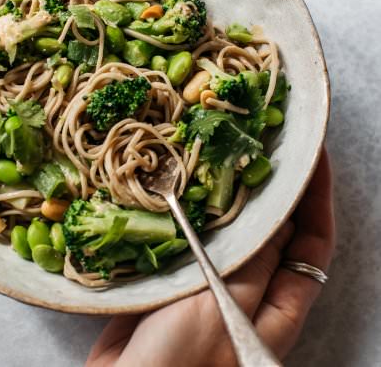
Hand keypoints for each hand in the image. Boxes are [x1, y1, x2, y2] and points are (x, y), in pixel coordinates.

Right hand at [87, 150, 334, 365]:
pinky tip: (182, 189)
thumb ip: (250, 265)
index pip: (311, 244)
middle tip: (262, 146)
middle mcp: (249, 293)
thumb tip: (275, 218)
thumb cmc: (180, 363)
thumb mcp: (223, 310)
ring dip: (228, 198)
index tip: (311, 159)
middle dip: (272, 191)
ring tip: (223, 158)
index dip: (315, 200)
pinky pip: (193, 237)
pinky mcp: (176, 279)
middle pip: (273, 232)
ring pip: (230, 232)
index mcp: (275, 308)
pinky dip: (191, 212)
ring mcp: (211, 284)